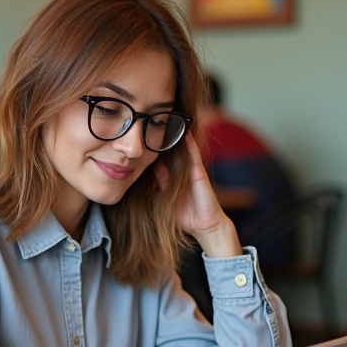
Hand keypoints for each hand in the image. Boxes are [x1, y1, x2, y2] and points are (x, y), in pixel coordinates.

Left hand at [153, 133, 240, 257]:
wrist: (204, 226)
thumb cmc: (184, 216)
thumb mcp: (164, 199)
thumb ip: (159, 185)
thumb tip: (149, 170)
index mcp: (171, 177)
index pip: (160, 160)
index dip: (152, 149)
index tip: (142, 137)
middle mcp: (181, 171)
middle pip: (171, 151)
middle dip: (163, 138)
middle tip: (153, 121)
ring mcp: (191, 171)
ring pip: (183, 150)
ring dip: (178, 136)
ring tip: (171, 120)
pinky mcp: (199, 174)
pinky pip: (194, 157)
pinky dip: (191, 145)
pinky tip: (186, 134)